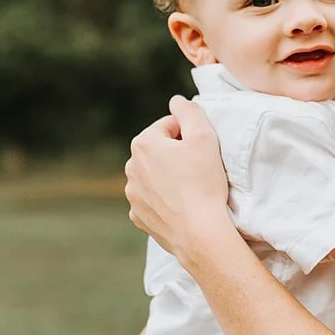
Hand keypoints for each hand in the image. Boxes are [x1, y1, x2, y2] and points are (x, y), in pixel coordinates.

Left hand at [124, 97, 231, 261]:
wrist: (199, 233)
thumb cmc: (203, 182)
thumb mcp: (204, 136)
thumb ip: (189, 111)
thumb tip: (176, 101)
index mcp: (143, 144)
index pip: (170, 126)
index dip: (191, 135)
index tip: (203, 151)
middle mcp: (130, 167)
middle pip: (160, 150)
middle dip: (177, 155)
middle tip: (199, 169)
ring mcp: (132, 194)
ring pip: (155, 175)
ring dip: (170, 176)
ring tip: (191, 188)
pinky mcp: (139, 216)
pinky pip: (152, 199)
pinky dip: (165, 199)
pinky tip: (182, 205)